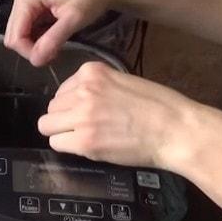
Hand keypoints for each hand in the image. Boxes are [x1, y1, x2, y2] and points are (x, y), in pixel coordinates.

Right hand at [4, 0, 113, 66]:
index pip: (15, 37)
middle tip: (52, 50)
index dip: (29, 52)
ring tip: (56, 40)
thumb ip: (53, 40)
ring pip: (20, 30)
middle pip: (14, 34)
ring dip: (36, 40)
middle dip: (32, 47)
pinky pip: (29, 24)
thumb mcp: (74, 18)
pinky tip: (54, 31)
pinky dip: (40, 32)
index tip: (48, 56)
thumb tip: (36, 60)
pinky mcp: (33, 2)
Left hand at [38, 62, 204, 170]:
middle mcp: (82, 90)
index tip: (87, 113)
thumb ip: (96, 88)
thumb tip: (74, 102)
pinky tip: (89, 147)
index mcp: (91, 72)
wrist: (174, 129)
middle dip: (64, 120)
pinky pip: (56, 143)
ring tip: (87, 137)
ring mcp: (81, 116)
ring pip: (47, 126)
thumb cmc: (158, 108)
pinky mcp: (84, 140)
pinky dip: (68, 148)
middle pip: (51, 108)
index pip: (62, 90)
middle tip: (86, 128)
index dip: (71, 106)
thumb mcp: (123, 82)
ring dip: (63, 134)